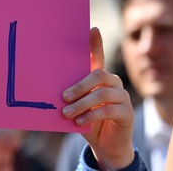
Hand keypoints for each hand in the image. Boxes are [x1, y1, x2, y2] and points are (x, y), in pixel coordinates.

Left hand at [62, 27, 133, 169]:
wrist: (104, 143)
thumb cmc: (85, 119)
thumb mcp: (75, 105)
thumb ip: (68, 94)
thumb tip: (45, 86)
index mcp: (99, 77)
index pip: (98, 56)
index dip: (96, 43)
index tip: (92, 29)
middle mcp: (113, 82)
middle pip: (98, 75)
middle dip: (79, 86)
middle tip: (63, 97)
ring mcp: (122, 96)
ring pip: (102, 94)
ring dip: (82, 104)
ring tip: (67, 113)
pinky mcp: (127, 112)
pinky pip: (109, 110)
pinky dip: (91, 116)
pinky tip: (79, 122)